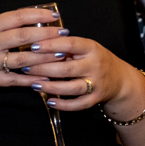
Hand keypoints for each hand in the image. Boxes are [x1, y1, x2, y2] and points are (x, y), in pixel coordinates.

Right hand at [0, 7, 75, 94]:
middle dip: (46, 35)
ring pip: (24, 60)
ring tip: (61, 53)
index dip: (38, 15)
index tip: (55, 15)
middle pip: (23, 37)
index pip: (17, 17)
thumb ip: (9, 24)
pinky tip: (48, 76)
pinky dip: (34, 79)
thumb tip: (39, 16)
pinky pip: (17, 80)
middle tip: (63, 33)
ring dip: (45, 57)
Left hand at [14, 30, 144, 120]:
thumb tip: (38, 41)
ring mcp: (97, 83)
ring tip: (34, 84)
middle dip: (44, 69)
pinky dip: (63, 104)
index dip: (51, 45)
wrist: (119, 78)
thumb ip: (67, 46)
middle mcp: (96, 65)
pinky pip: (78, 104)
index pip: (70, 44)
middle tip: (25, 67)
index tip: (33, 46)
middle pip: (67, 68)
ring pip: (72, 88)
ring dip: (51, 87)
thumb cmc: (96, 59)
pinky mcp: (96, 99)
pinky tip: (50, 101)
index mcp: (92, 48)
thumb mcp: (86, 47)